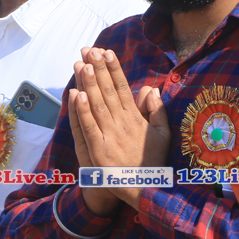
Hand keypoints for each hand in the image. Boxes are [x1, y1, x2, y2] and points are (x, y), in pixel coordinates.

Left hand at [69, 47, 170, 209]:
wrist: (145, 189)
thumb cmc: (153, 162)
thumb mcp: (163, 135)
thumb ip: (157, 111)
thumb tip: (152, 89)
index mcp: (136, 119)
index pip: (124, 88)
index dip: (114, 69)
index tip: (107, 52)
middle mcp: (123, 123)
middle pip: (108, 91)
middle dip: (98, 69)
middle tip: (90, 50)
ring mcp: (110, 136)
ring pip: (97, 104)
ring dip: (88, 83)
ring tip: (81, 63)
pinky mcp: (98, 149)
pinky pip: (88, 126)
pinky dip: (82, 110)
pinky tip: (76, 94)